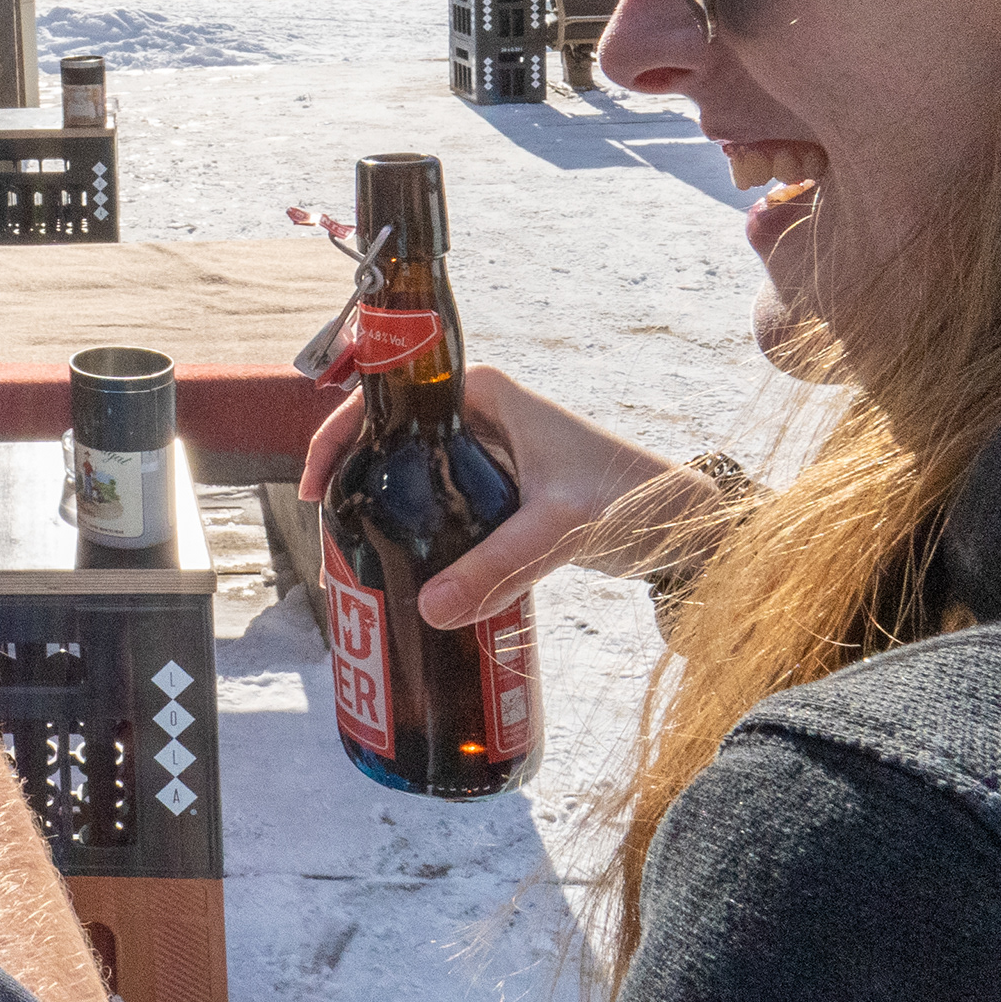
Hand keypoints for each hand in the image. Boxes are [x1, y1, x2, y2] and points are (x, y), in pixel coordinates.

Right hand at [301, 364, 677, 628]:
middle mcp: (474, 413)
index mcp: (481, 392)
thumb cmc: (634, 498)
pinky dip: (411, 529)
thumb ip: (499, 566)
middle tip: (326, 531)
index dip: (338, 431)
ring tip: (348, 555)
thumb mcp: (560, 527)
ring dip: (376, 505)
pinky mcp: (492, 492)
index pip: (386, 394)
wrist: (684, 524)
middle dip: (349, 477)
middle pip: (387, 435)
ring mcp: (482, 452)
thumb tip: (431, 609)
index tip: (316, 484)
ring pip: (407, 472)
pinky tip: (394, 567)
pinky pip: (434, 504)